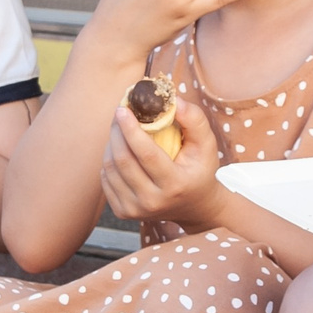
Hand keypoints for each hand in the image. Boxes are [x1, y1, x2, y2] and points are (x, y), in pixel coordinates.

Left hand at [101, 99, 228, 230]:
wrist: (195, 207)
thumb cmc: (200, 169)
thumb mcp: (206, 145)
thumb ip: (194, 120)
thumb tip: (174, 100)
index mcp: (175, 185)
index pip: (146, 154)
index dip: (131, 129)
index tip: (122, 108)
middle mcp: (153, 201)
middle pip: (122, 160)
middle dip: (116, 131)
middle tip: (119, 112)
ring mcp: (135, 210)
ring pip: (110, 168)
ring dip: (111, 143)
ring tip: (120, 130)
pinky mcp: (123, 212)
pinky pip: (105, 179)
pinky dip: (109, 160)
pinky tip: (121, 151)